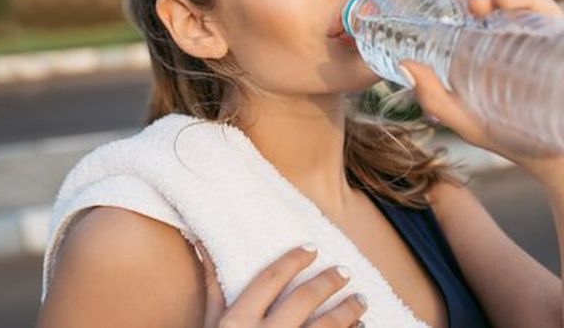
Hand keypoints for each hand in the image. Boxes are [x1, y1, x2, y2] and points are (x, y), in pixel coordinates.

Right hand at [197, 242, 366, 327]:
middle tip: (344, 272)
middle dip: (329, 281)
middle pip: (305, 298)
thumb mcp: (212, 326)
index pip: (270, 280)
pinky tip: (360, 327)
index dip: (293, 260)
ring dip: (349, 310)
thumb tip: (203, 244)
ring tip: (361, 300)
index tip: (312, 249)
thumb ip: (214, 289)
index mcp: (237, 322)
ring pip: (328, 325)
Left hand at [399, 0, 563, 172]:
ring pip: (517, 0)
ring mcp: (537, 38)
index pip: (473, 11)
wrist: (559, 160)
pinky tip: (504, 3)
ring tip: (476, 3)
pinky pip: (544, 11)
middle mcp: (513, 39)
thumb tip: (403, 63)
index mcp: (488, 50)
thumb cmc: (513, 140)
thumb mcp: (465, 119)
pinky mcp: (561, 41)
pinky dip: (524, 0)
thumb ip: (433, 95)